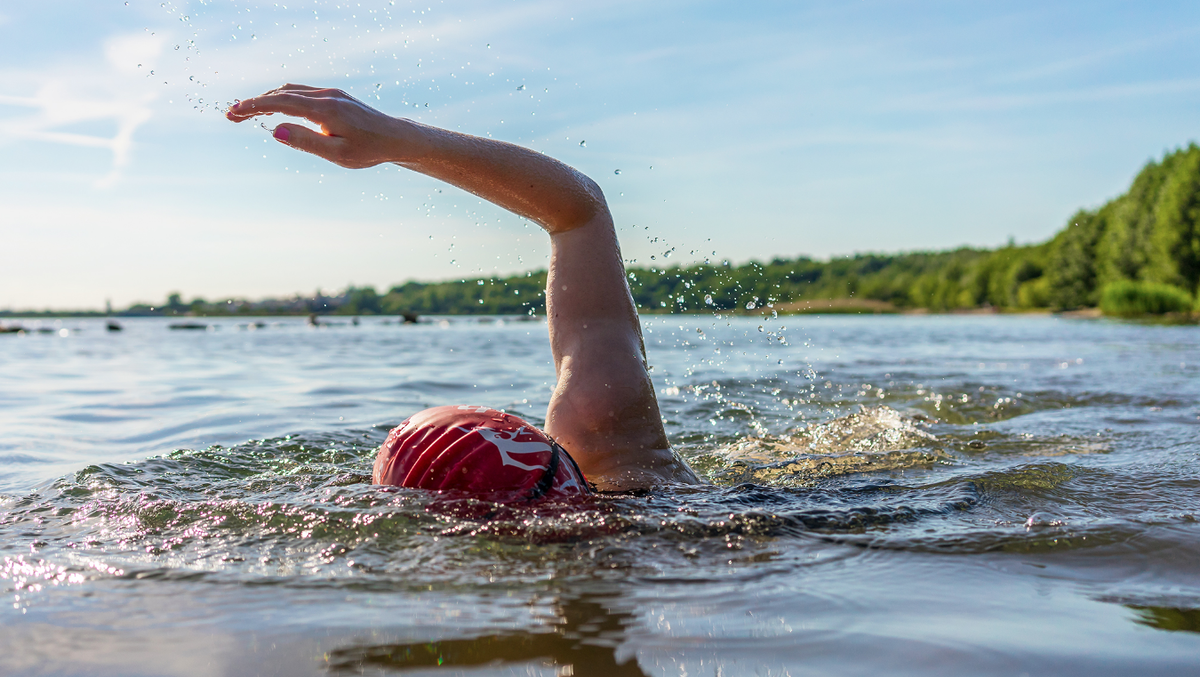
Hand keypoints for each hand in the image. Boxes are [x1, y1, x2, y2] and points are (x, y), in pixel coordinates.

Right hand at [226, 84, 412, 167]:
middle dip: (254, 103)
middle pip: (281, 94)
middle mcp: (326, 95)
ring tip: (246, 113)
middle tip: (231, 116)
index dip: (254, 106)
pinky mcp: (335, 96)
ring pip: (291, 91)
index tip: (233, 113)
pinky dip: (282, 98)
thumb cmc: (368, 150)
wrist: (395, 138)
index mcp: (325, 109)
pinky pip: (302, 93)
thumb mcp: (337, 153)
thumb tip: (275, 130)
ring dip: (266, 100)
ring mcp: (331, 93)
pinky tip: (273, 109)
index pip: (281, 103)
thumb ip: (306, 141)